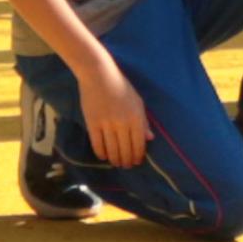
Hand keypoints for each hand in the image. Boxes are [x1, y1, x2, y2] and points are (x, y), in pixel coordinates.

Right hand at [71, 53, 151, 172]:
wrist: (99, 75)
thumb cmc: (121, 86)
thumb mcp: (137, 101)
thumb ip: (143, 121)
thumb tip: (150, 138)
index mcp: (136, 117)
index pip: (139, 144)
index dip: (138, 156)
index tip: (136, 162)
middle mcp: (122, 123)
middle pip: (125, 150)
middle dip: (126, 161)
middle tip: (126, 166)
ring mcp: (107, 124)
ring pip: (112, 150)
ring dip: (115, 160)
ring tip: (116, 163)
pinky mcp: (92, 124)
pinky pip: (97, 144)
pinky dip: (101, 153)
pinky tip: (104, 157)